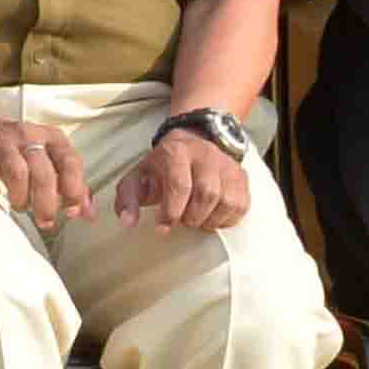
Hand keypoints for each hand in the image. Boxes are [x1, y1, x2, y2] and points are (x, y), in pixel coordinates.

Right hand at [0, 105, 87, 229]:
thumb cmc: (14, 150)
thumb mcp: (45, 161)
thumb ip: (68, 185)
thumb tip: (87, 214)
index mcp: (51, 137)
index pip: (70, 161)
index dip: (74, 189)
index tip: (71, 212)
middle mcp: (28, 135)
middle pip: (44, 172)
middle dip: (46, 203)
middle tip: (45, 222)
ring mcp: (1, 140)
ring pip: (17, 172)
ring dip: (21, 197)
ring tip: (20, 207)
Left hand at [114, 128, 252, 232]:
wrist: (194, 140)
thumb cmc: (163, 165)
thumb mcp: (139, 175)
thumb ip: (128, 198)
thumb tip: (127, 222)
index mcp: (176, 152)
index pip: (179, 184)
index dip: (171, 211)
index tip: (162, 228)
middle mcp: (205, 155)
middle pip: (206, 194)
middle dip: (192, 216)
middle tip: (182, 221)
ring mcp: (227, 166)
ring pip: (227, 201)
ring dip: (210, 220)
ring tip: (196, 219)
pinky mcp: (241, 177)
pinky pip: (241, 206)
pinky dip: (226, 219)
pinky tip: (212, 217)